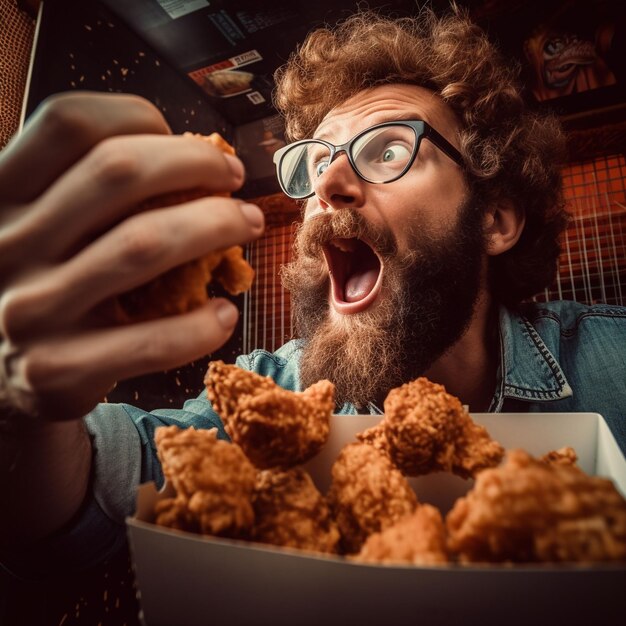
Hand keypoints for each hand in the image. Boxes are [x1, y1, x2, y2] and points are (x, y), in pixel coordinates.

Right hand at [0, 92, 263, 420]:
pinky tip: (224, 314)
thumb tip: (191, 157)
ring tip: (247, 225)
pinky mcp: (57, 370)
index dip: (140, 117)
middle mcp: (5, 244)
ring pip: (143, 244)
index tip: (185, 140)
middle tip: (232, 176)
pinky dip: (202, 325)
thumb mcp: (40, 228)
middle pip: (117, 170)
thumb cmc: (40, 286)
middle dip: (195, 163)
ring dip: (216, 226)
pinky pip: (152, 340)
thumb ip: (88, 192)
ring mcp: (30, 310)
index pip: (69, 122)